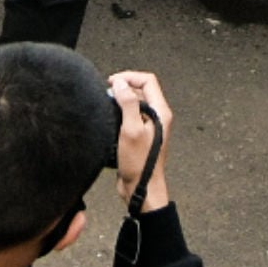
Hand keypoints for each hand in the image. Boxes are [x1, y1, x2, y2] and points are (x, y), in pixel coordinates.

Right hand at [107, 71, 172, 211]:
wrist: (141, 189)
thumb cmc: (139, 164)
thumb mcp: (131, 129)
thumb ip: (128, 103)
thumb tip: (120, 83)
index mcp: (160, 112)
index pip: (147, 81)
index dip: (129, 77)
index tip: (112, 83)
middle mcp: (157, 117)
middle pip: (141, 90)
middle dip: (123, 87)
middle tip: (107, 93)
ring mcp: (149, 126)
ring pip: (134, 103)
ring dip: (120, 101)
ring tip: (106, 105)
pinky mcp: (140, 136)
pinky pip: (130, 116)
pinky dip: (119, 113)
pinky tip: (109, 120)